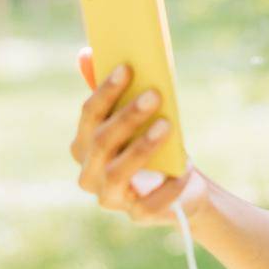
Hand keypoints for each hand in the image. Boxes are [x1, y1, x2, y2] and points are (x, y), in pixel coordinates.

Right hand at [70, 46, 209, 227]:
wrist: (182, 184)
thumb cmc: (152, 142)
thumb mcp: (135, 115)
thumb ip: (112, 89)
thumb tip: (85, 53)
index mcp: (82, 144)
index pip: (88, 115)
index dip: (106, 91)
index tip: (128, 68)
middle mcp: (89, 173)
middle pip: (100, 142)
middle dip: (127, 117)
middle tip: (154, 95)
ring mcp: (110, 197)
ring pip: (118, 172)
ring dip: (142, 147)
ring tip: (167, 125)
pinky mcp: (137, 215)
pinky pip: (150, 202)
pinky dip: (169, 184)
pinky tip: (185, 168)